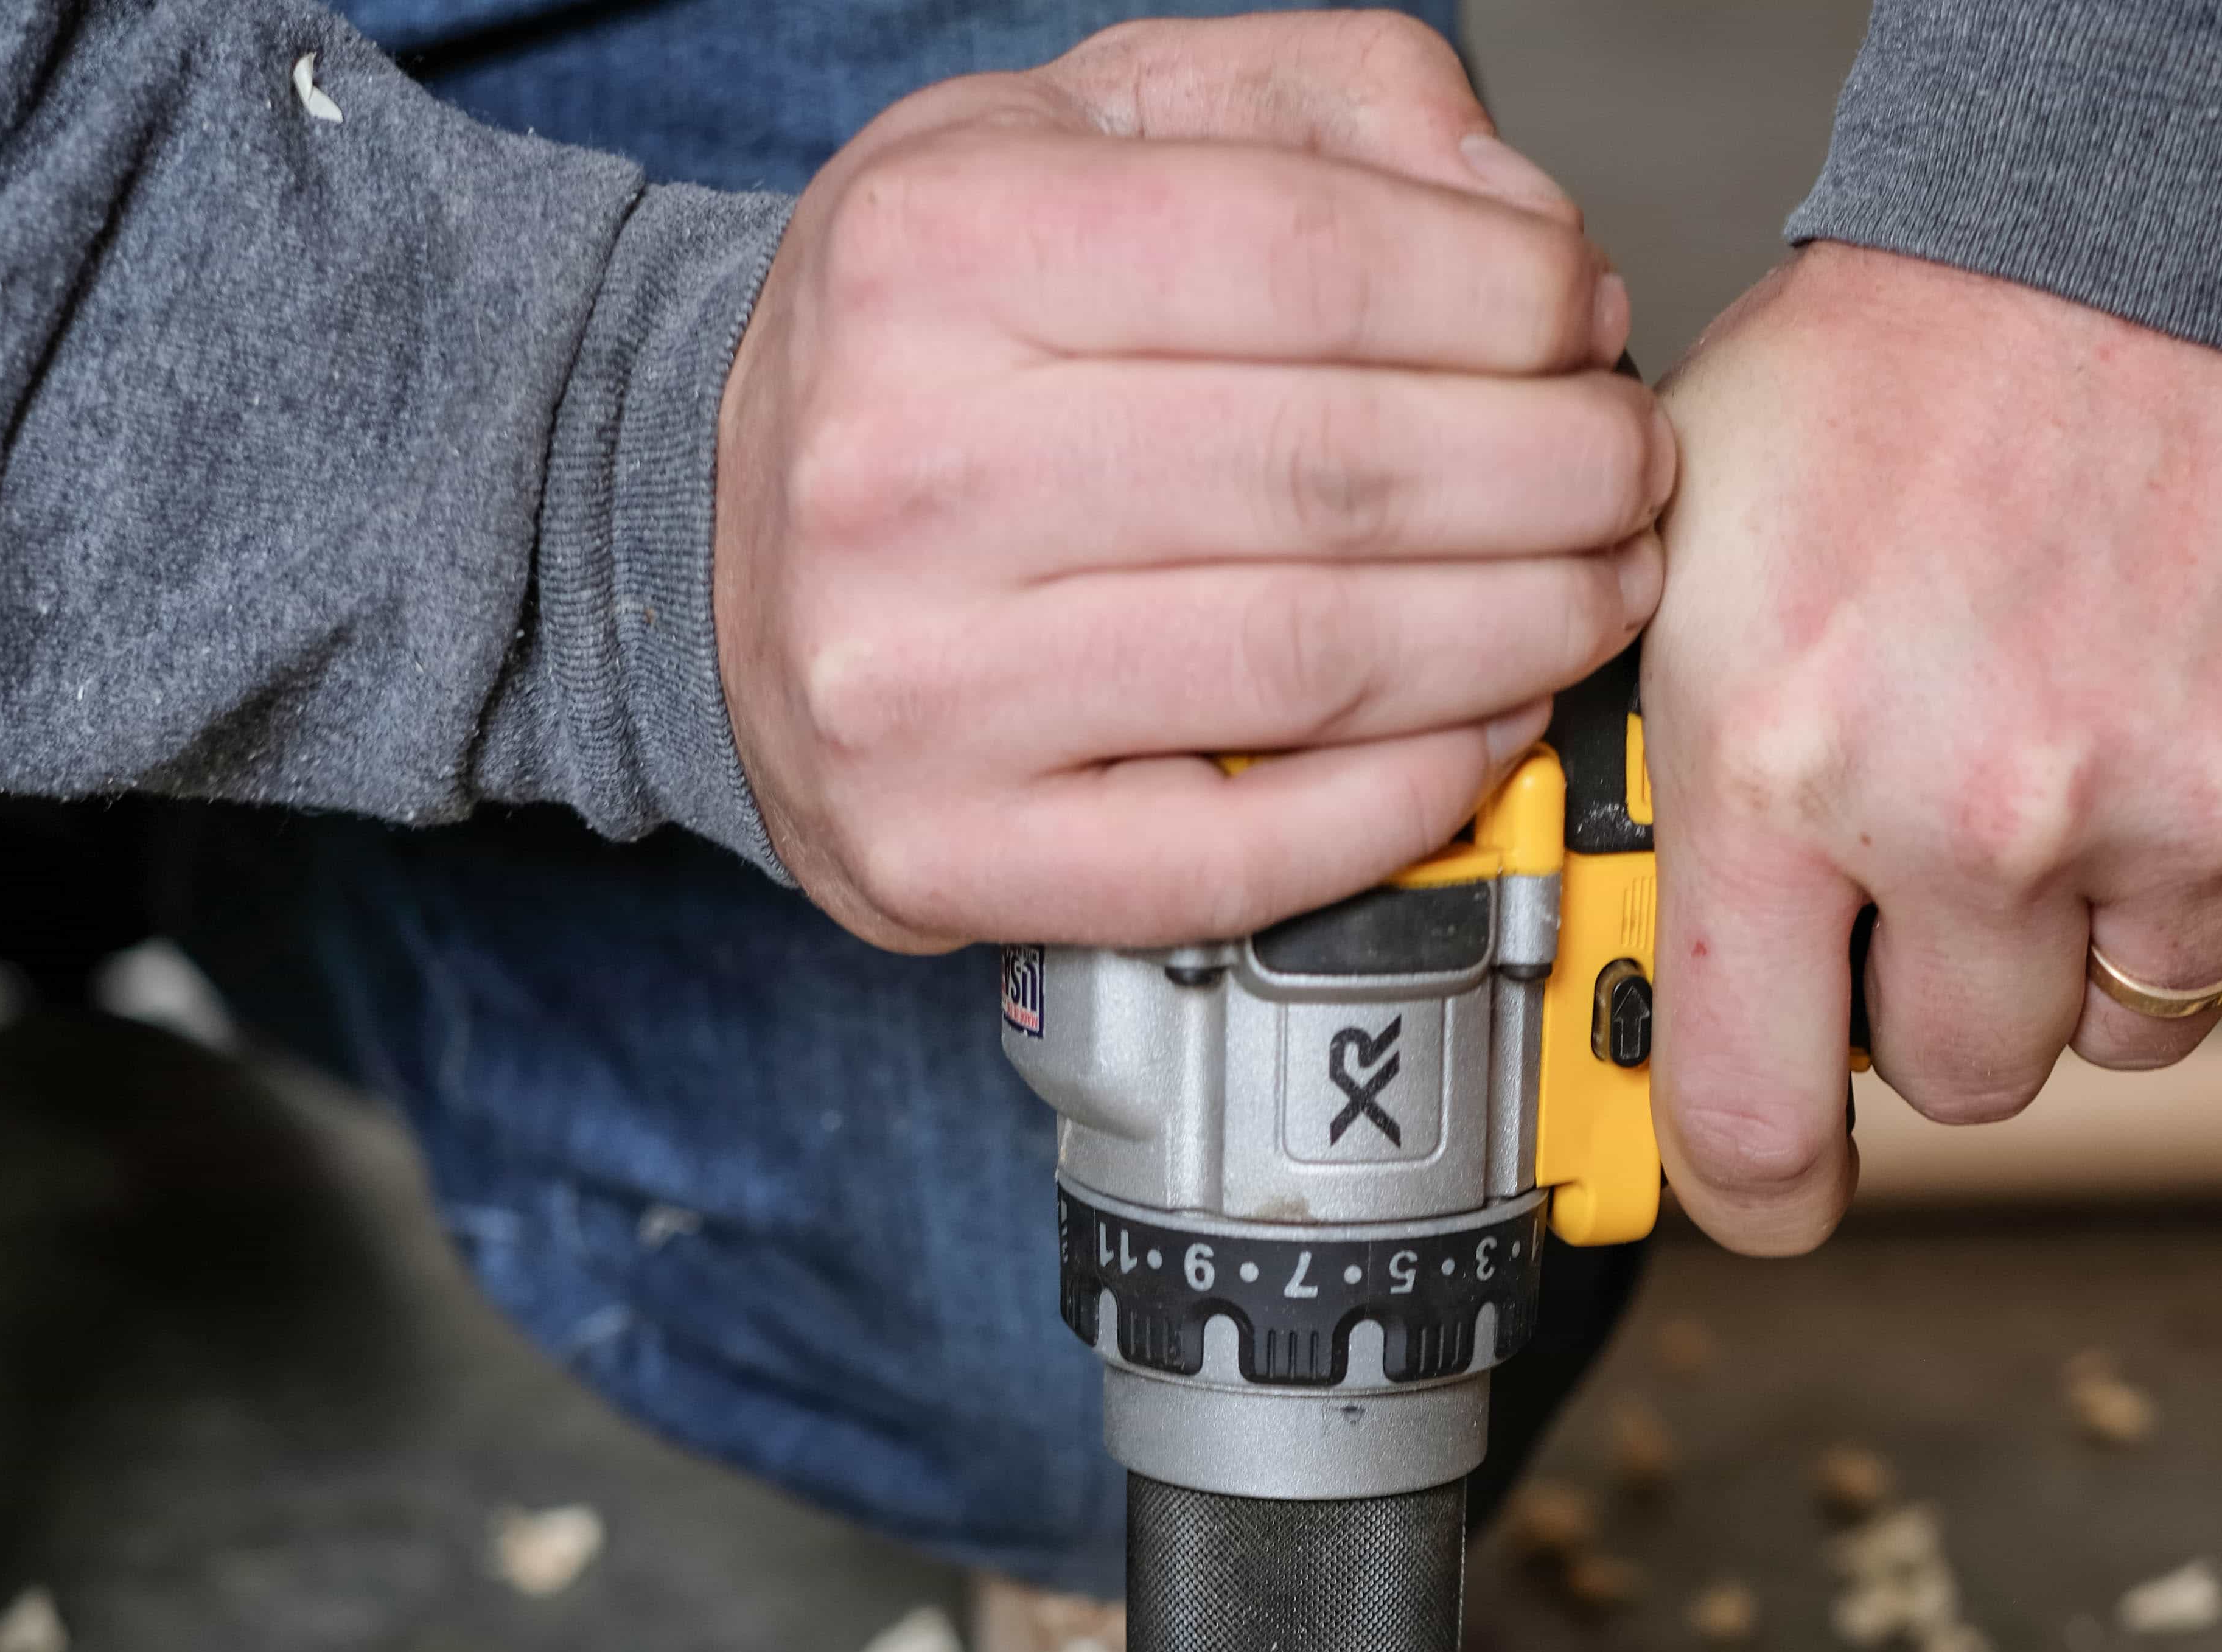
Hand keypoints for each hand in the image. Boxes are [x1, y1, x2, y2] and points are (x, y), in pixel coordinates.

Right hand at [713, 12, 1671, 950]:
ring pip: (1312, 662)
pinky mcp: (948, 856)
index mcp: (938, 251)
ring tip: (1595, 592)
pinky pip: (1239, 851)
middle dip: (1553, 473)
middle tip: (1627, 474)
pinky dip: (1407, 795)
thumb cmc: (927, 359)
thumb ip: (1309, 111)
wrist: (708, 559)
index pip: (1314, 260)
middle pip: (1338, 469)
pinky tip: (1486, 730)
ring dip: (1519, 631)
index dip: (1511, 295)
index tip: (1585, 321)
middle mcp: (905, 470)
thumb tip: (1524, 225)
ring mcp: (916, 690)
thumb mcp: (1071, 140)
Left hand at [1643, 243, 2221, 1251]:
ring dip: (2052, 957)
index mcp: (1776, 761)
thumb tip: (1615, 946)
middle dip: (1922, 1012)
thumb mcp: (1684, 589)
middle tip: (1911, 890)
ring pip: (2096, 1027)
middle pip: (1950, 1081)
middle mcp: (1960, 804)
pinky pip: (2204, 949)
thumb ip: (1666, 789)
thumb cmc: (1886, 390)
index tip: (1761, 1193)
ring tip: (2022, 801)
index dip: (1753, 1195)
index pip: (1751, 1118)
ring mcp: (2131, 800)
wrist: (2090, 240)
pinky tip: (2117, 773)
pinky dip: (2161, 896)